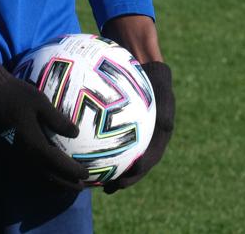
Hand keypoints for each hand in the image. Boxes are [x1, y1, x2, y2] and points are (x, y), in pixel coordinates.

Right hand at [0, 60, 88, 190]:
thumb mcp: (40, 101)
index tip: (86, 175)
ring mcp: (11, 156)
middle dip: (65, 183)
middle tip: (80, 187)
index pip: (57, 164)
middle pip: (47, 176)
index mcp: (33, 143)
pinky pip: (24, 171)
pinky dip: (37, 178)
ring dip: (52, 184)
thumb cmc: (14, 94)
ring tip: (66, 187)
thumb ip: (57, 119)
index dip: (72, 171)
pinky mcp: (3, 153)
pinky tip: (44, 175)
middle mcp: (22, 155)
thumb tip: (76, 133)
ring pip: (35, 177)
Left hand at [104, 60, 173, 191]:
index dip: (137, 174)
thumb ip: (165, 103)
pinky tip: (79, 150)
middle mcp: (145, 134)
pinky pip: (107, 137)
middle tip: (106, 188)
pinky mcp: (116, 123)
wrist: (140, 56)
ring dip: (110, 168)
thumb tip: (165, 126)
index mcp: (158, 132)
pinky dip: (96, 146)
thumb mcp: (163, 82)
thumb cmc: (152, 70)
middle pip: (134, 163)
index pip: (150, 159)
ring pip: (120, 153)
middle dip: (122, 178)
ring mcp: (131, 129)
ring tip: (93, 178)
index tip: (123, 182)